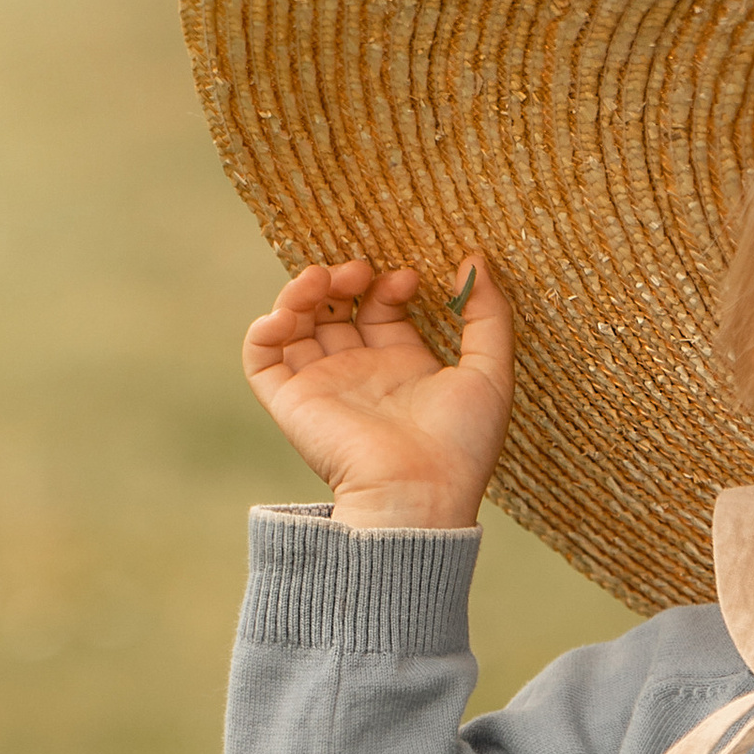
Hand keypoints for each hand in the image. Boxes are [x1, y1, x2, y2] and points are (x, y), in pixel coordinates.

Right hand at [242, 252, 513, 528]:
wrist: (419, 493)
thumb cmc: (460, 444)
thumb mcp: (491, 372)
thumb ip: (489, 315)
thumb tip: (475, 259)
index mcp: (404, 368)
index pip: (384, 308)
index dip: (390, 284)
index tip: (409, 277)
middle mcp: (360, 373)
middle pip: (339, 308)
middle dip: (346, 278)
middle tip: (361, 270)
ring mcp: (323, 385)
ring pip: (298, 322)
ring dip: (304, 290)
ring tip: (324, 278)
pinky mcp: (291, 400)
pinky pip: (261, 357)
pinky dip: (265, 327)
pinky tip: (290, 312)